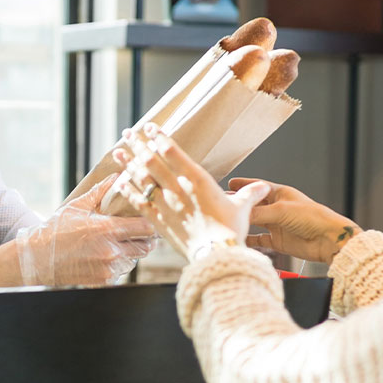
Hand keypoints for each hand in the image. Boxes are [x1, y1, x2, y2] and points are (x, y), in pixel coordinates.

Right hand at [16, 175, 156, 284]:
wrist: (38, 258)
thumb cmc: (56, 230)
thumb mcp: (77, 206)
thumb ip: (100, 192)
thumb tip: (115, 176)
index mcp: (107, 229)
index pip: (145, 228)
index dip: (151, 224)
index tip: (150, 222)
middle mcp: (112, 250)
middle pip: (146, 247)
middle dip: (145, 240)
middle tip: (139, 234)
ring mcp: (108, 268)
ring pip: (133, 261)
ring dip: (130, 254)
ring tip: (118, 245)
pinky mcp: (103, 281)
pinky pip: (120, 273)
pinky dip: (117, 266)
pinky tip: (105, 258)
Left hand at [113, 125, 270, 261]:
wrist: (216, 255)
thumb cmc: (230, 231)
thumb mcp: (242, 208)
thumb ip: (249, 194)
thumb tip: (264, 188)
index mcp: (197, 180)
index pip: (173, 151)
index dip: (160, 137)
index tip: (150, 127)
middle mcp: (177, 188)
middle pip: (152, 161)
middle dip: (138, 145)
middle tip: (128, 133)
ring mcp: (165, 204)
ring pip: (142, 179)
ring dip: (128, 164)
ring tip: (118, 152)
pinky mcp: (158, 221)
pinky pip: (138, 202)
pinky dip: (128, 191)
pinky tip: (119, 182)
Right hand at [229, 178, 360, 263]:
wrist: (327, 240)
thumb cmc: (312, 218)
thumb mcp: (281, 211)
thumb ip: (258, 213)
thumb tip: (238, 215)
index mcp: (280, 194)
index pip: (258, 187)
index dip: (244, 185)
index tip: (229, 184)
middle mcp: (277, 209)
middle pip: (254, 206)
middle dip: (239, 205)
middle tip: (221, 205)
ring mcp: (277, 225)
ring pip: (254, 222)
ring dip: (242, 223)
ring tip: (227, 222)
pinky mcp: (278, 240)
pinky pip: (259, 240)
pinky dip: (250, 240)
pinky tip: (240, 240)